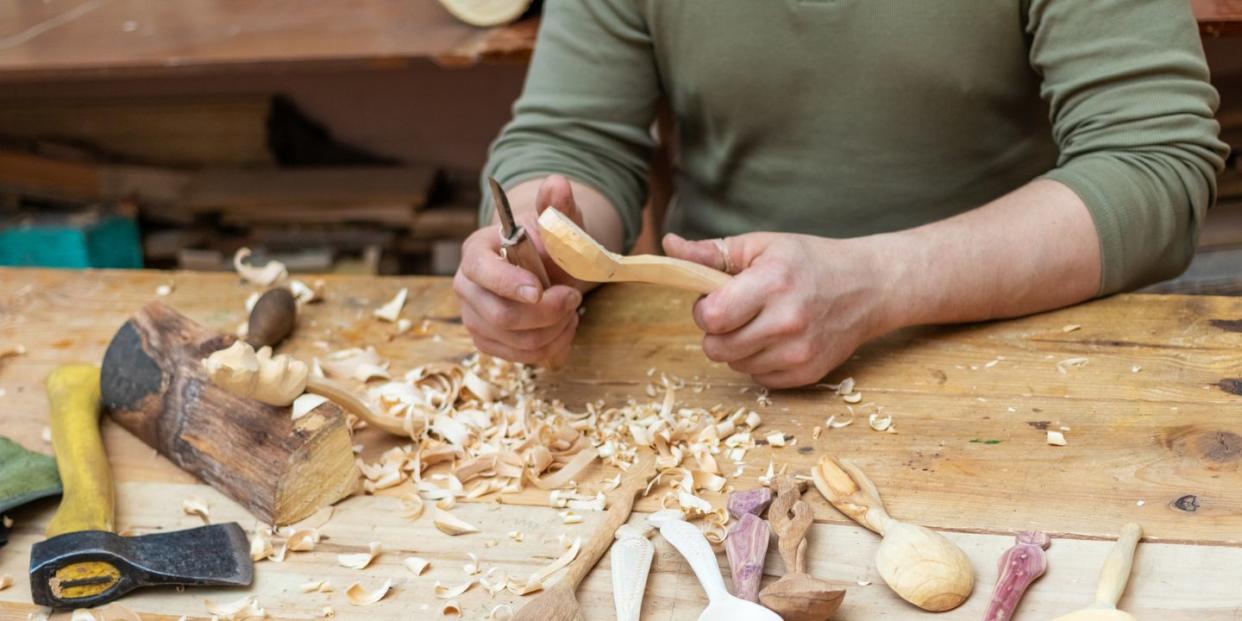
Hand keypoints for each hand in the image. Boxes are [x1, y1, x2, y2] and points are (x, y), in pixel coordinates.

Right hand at [454, 175, 585, 365]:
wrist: (546, 269)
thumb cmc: (549, 245)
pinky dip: (552, 346)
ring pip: (516, 341)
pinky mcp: (489, 342)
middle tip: (574, 298)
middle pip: (499, 315)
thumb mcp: (558, 224)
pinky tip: (562, 326)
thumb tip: (557, 184)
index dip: (508, 283)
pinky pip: (523, 358)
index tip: (539, 290)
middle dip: (546, 313)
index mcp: (477, 251)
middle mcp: (467, 287)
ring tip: (570, 310)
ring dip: (554, 330)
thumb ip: (558, 207)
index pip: (482, 270)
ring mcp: (474, 318)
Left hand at [663, 232, 903, 387]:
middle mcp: (787, 321)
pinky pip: (758, 379)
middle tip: (736, 312)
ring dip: (737, 348)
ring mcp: (799, 352)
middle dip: (717, 331)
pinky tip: (776, 340)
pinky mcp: (807, 373)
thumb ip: (710, 251)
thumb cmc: (808, 261)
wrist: (868, 286)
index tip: (716, 299)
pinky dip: (759, 362)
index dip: (704, 310)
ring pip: (735, 365)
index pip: (712, 317)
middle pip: (717, 348)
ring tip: (759, 323)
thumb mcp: (761, 245)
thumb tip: (667, 245)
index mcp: (772, 283)